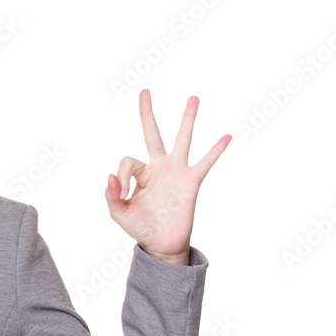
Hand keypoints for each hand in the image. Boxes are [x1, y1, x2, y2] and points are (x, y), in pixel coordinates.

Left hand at [104, 89, 229, 264]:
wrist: (161, 244)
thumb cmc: (140, 227)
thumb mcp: (119, 213)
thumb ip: (111, 196)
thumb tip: (110, 176)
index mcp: (140, 174)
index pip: (128, 161)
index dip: (122, 176)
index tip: (124, 194)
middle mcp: (158, 167)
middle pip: (153, 134)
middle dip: (148, 113)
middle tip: (145, 91)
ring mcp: (176, 172)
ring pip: (182, 140)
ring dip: (187, 119)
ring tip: (193, 98)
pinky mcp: (191, 182)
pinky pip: (205, 163)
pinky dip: (215, 150)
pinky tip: (226, 136)